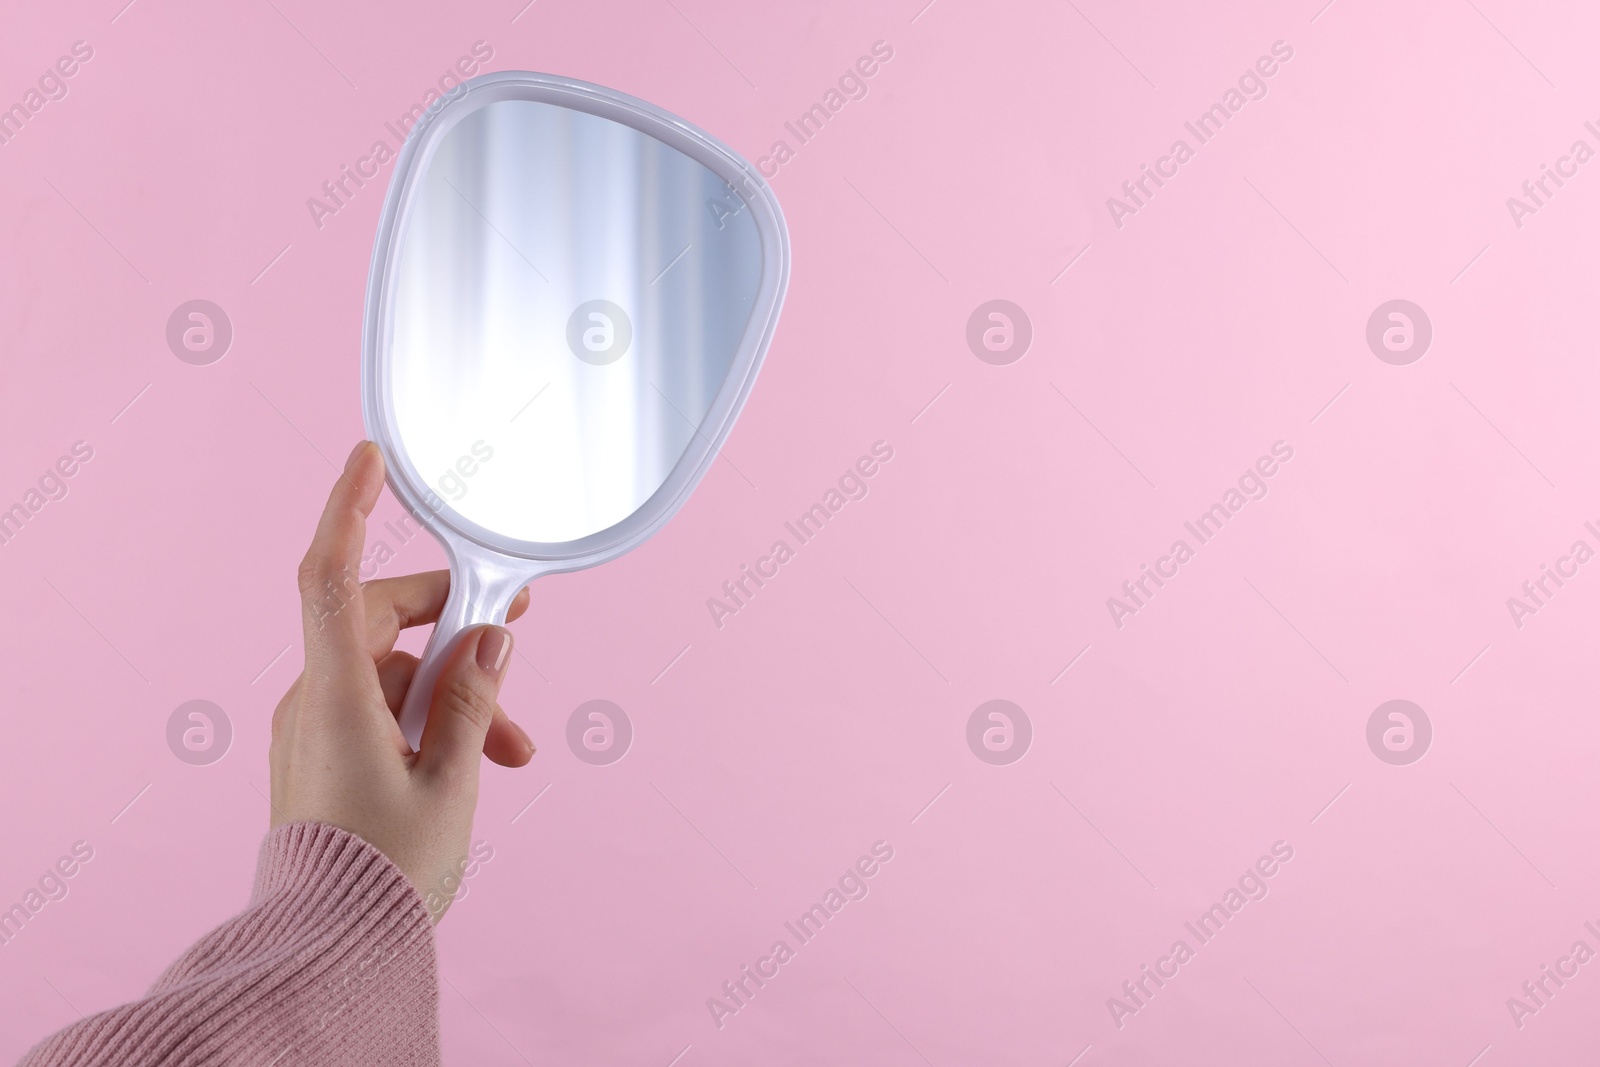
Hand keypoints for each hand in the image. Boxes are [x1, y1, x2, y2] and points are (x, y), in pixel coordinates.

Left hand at [269, 441, 533, 920]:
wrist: (330, 946)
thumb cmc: (385, 871)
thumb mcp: (451, 784)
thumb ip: (473, 702)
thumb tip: (490, 640)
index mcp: (336, 698)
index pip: (330, 576)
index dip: (347, 507)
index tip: (370, 456)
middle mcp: (314, 702)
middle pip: (384, 621)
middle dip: (457, 631)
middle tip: (516, 635)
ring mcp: (315, 729)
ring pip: (394, 673)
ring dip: (457, 693)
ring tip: (513, 748)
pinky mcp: (324, 755)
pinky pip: (381, 708)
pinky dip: (431, 719)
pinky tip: (480, 759)